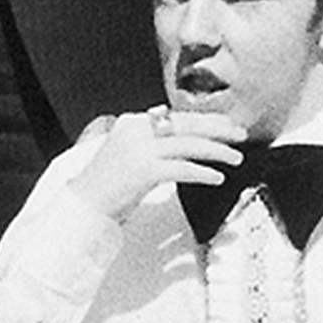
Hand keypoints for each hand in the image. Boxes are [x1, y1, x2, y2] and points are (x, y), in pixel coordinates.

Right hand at [73, 105, 245, 225]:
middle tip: (240, 135)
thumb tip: (178, 137)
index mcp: (131, 123)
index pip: (176, 116)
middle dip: (218, 129)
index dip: (205, 120)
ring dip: (217, 151)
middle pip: (187, 125)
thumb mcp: (126, 153)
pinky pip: (183, 168)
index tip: (225, 125)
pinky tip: (217, 177)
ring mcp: (139, 150)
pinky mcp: (144, 170)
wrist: (82, 206)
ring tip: (235, 158)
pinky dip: (203, 172)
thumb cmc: (104, 186)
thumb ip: (149, 142)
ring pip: (189, 144)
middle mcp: (136, 130)